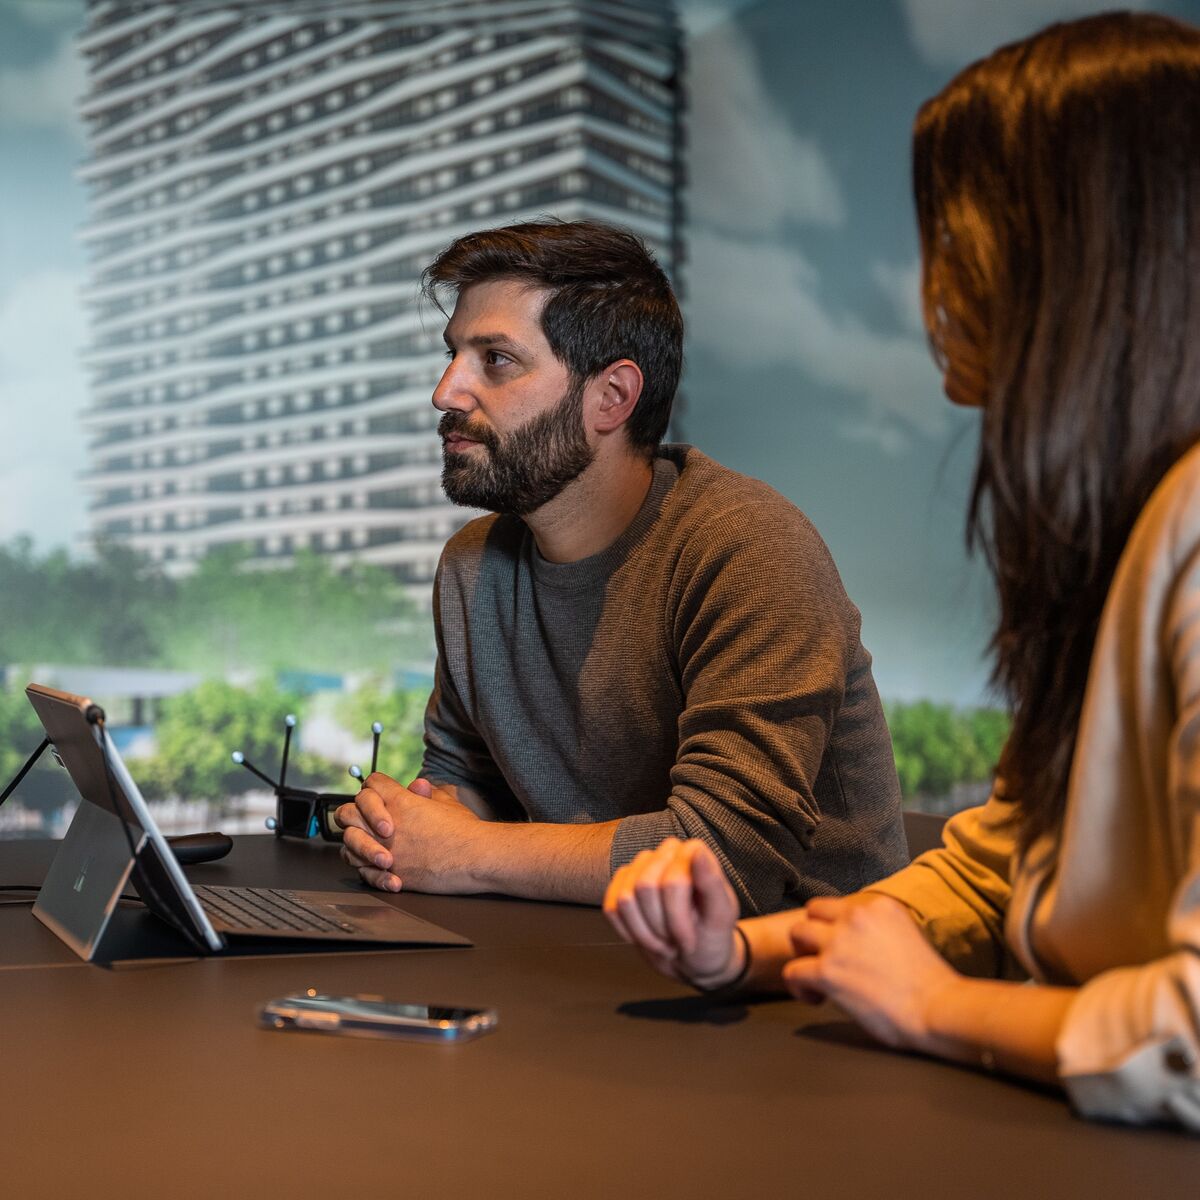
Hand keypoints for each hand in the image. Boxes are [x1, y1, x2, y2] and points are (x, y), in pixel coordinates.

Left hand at [335, 774, 480, 893]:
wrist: (474, 858)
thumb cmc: (465, 831)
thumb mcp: (447, 803)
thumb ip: (426, 793)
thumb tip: (417, 786)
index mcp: (400, 800)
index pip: (372, 783)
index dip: (376, 787)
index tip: (383, 796)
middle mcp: (386, 824)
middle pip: (347, 812)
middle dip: (354, 814)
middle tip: (369, 822)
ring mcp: (384, 849)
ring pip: (348, 844)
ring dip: (357, 845)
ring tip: (376, 848)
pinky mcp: (389, 873)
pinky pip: (362, 871)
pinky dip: (368, 870)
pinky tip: (386, 868)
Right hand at [604, 838, 743, 988]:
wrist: (695, 959)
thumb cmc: (712, 936)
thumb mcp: (721, 916)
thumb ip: (712, 882)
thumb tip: (697, 852)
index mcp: (692, 852)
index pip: (672, 882)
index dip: (677, 919)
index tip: (689, 940)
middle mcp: (664, 853)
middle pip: (645, 887)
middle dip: (660, 926)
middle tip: (677, 941)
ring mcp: (640, 867)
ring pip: (625, 898)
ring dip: (644, 932)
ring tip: (664, 940)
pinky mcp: (621, 885)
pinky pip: (611, 908)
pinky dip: (629, 932)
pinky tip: (648, 935)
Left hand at [782, 894, 960, 1051]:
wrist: (939, 1009)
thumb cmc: (930, 984)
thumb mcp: (907, 934)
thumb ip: (881, 929)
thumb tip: (864, 941)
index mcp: (878, 905)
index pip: (839, 905)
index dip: (837, 927)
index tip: (847, 950)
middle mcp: (856, 916)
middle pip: (813, 912)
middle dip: (814, 934)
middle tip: (826, 960)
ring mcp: (839, 942)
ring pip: (796, 934)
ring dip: (803, 955)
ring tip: (819, 978)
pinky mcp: (827, 971)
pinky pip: (792, 971)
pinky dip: (799, 986)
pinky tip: (817, 998)